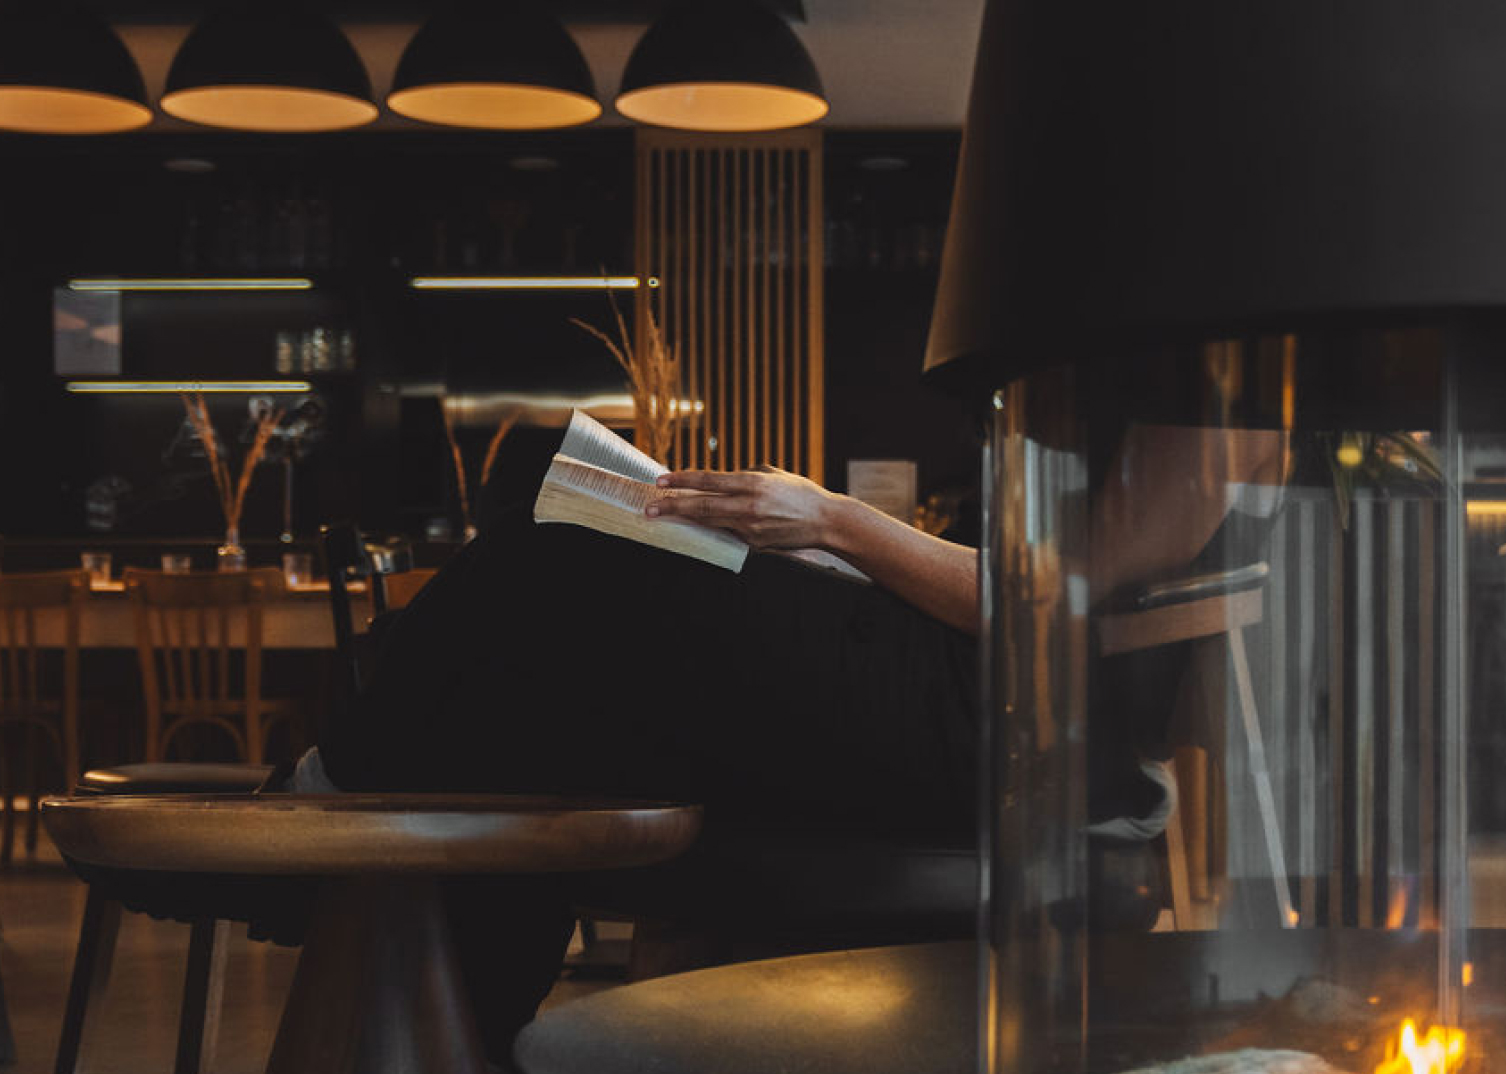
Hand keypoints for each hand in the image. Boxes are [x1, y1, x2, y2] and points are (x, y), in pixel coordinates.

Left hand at [646, 467, 837, 549]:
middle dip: (673, 506)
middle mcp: (749, 505)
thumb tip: (720, 480)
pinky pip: (727, 533)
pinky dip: (710, 528)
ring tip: (662, 516)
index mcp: (753, 482)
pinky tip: (694, 526)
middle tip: (649, 507)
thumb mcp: (772, 474)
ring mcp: (750, 527)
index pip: (709, 480)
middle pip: (702, 505)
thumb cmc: (800, 493)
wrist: (826, 521)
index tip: (661, 480)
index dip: (683, 480)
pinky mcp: (754, 543)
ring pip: (709, 522)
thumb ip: (745, 474)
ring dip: (684, 518)